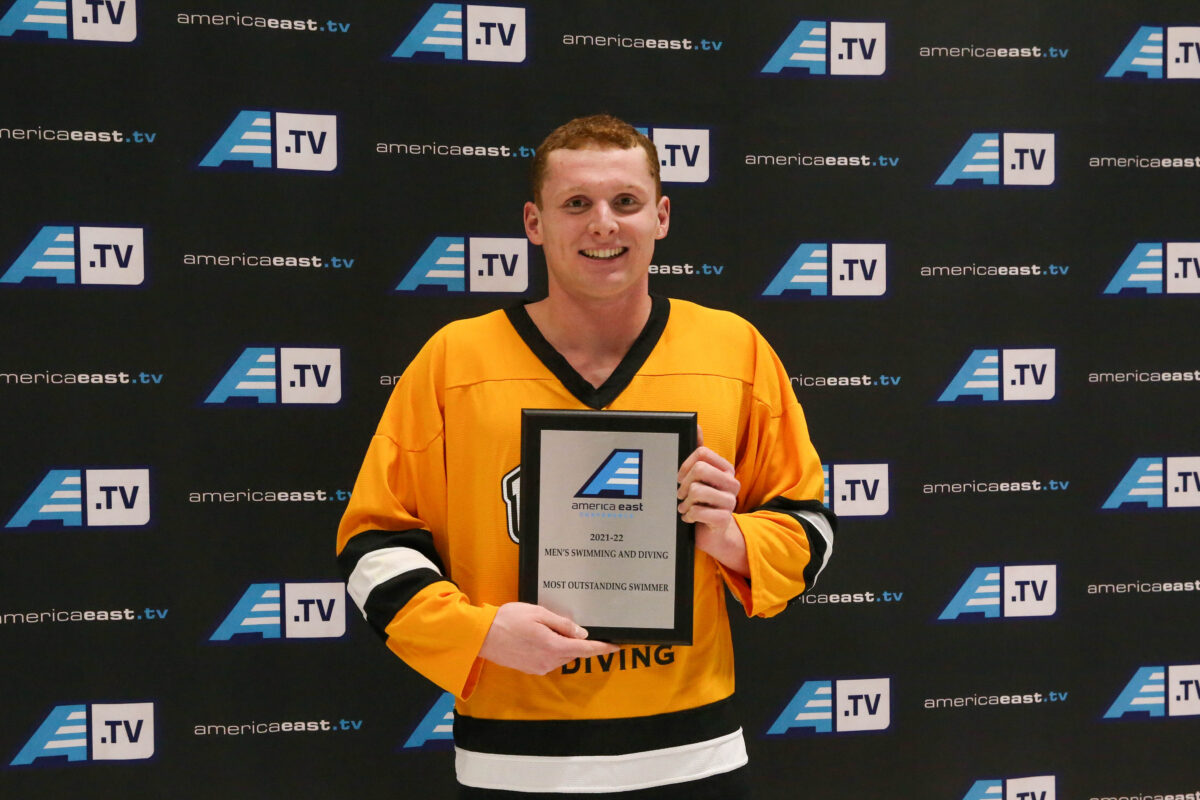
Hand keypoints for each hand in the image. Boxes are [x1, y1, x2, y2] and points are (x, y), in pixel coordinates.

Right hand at [478, 602, 619, 674]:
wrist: (482, 636)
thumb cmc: (509, 620)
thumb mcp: (539, 614)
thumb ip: (563, 624)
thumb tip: (582, 634)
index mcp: (554, 646)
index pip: (585, 649)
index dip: (602, 648)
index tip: (616, 647)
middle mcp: (549, 661)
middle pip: (574, 652)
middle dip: (576, 641)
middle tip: (563, 624)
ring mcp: (539, 667)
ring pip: (562, 656)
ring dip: (562, 645)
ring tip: (545, 628)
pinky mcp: (531, 669)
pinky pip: (549, 660)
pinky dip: (551, 650)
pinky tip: (538, 638)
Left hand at [677, 425, 749, 575]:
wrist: (713, 534)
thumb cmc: (703, 503)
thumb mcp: (700, 477)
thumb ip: (699, 453)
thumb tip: (697, 426)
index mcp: (725, 470)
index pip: (702, 454)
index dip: (685, 465)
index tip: (680, 478)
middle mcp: (732, 483)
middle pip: (699, 469)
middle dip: (683, 484)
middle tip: (681, 494)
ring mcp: (730, 501)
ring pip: (697, 491)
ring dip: (685, 503)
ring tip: (686, 508)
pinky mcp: (724, 519)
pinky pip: (698, 511)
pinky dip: (688, 516)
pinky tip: (690, 518)